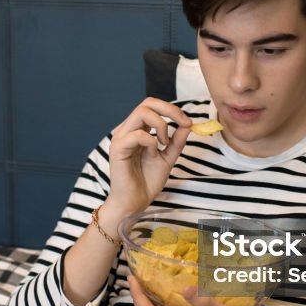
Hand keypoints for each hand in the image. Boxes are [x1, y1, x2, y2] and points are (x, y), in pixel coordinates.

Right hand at [105, 98, 191, 220]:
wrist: (134, 203)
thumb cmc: (146, 182)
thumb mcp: (168, 158)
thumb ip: (176, 142)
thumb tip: (188, 124)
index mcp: (137, 130)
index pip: (152, 105)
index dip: (172, 109)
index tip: (188, 123)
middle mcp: (127, 130)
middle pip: (147, 103)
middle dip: (170, 110)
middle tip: (183, 124)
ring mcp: (121, 137)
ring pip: (142, 112)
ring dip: (161, 125)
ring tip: (165, 143)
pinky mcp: (117, 148)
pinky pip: (138, 134)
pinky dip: (152, 141)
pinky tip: (154, 153)